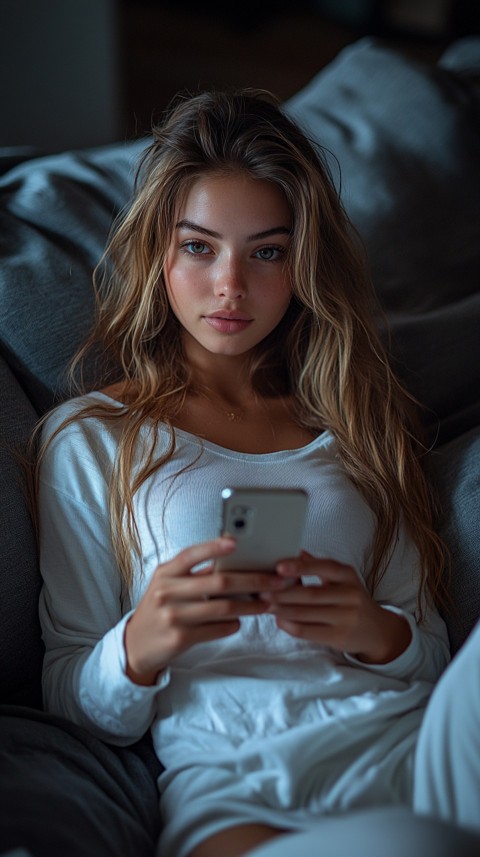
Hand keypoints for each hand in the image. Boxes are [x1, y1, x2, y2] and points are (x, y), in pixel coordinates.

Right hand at [124, 537, 289, 684]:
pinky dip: (233, 624)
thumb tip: (233, 562)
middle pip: (219, 582)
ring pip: (223, 608)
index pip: (191, 554)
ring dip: (250, 605)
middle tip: (274, 580)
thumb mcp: (168, 585)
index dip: (214, 547)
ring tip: (266, 602)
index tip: (236, 542)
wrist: (136, 644)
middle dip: (252, 580)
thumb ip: (194, 574)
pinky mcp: (181, 638)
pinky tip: (239, 621)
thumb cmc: (160, 608)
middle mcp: (167, 592)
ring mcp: (173, 616)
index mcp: (165, 573)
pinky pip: (218, 629)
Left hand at [261, 551, 411, 663]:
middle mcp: (350, 595)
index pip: (324, 567)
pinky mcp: (340, 637)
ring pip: (307, 613)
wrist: (377, 630)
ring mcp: (346, 617)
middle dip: (283, 592)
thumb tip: (295, 551)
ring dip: (282, 609)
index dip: (301, 566)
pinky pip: (309, 631)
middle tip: (261, 590)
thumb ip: (318, 566)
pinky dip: (290, 626)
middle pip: (311, 594)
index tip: (279, 566)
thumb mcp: (341, 579)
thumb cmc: (351, 600)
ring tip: (265, 605)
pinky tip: (279, 620)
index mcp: (348, 575)